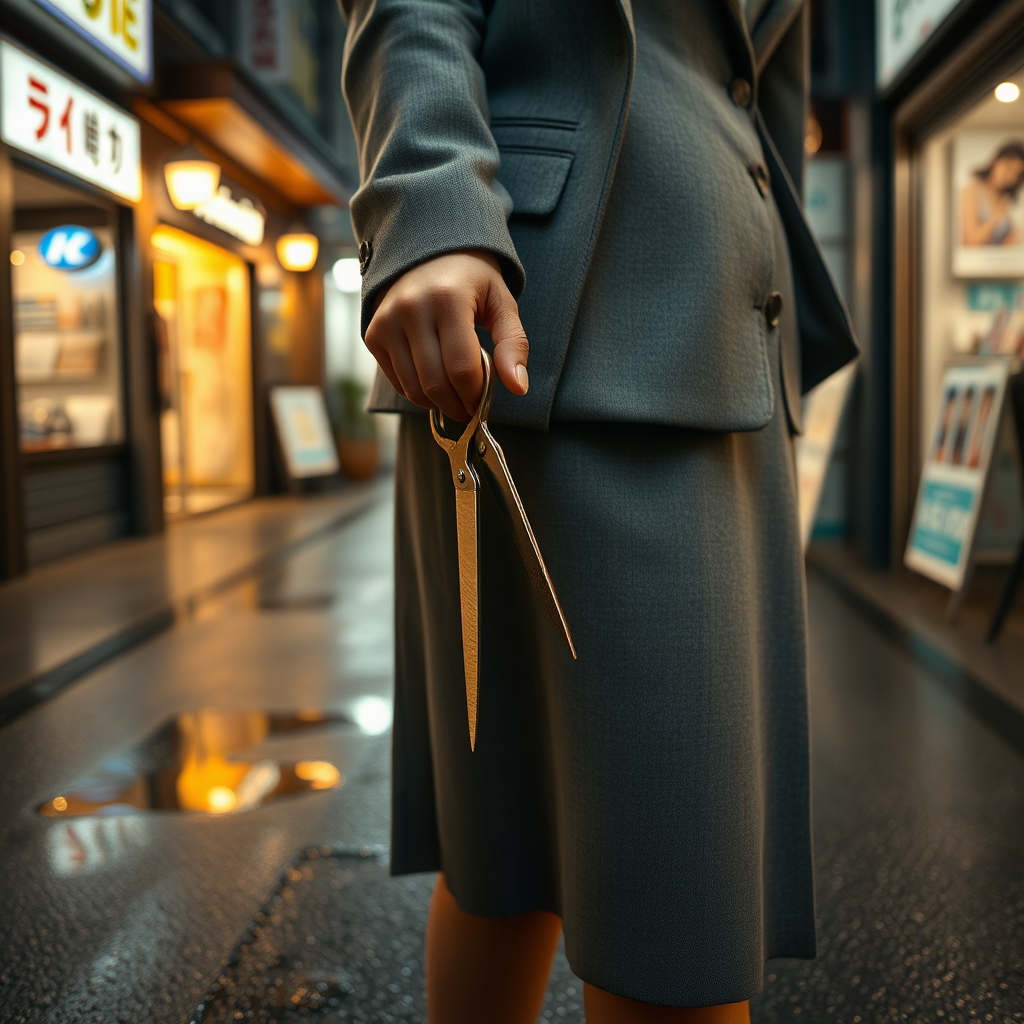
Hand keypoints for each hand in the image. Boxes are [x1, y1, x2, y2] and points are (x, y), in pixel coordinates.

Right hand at [364, 250, 529, 420]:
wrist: (428, 252)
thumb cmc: (471, 281)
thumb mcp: (501, 303)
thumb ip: (513, 344)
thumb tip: (518, 388)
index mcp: (448, 299)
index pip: (462, 368)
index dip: (475, 395)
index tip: (483, 402)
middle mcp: (411, 309)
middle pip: (435, 384)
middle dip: (457, 406)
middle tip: (469, 407)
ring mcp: (387, 322)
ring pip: (413, 389)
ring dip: (437, 404)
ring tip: (454, 397)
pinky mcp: (374, 334)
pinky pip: (397, 381)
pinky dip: (417, 392)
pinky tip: (433, 381)